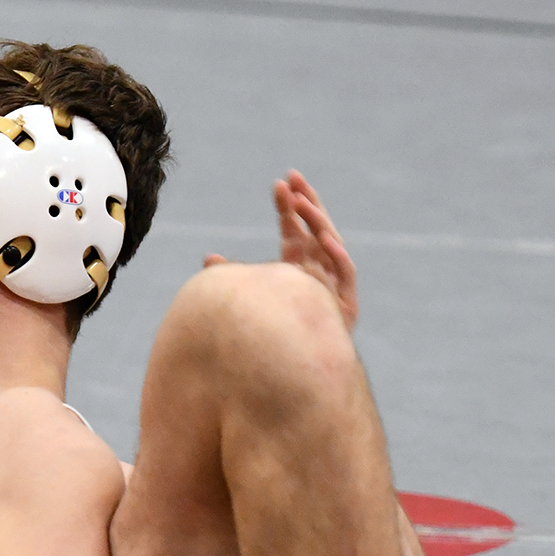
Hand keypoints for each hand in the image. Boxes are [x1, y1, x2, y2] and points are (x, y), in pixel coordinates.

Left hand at [203, 170, 358, 331]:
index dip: (289, 208)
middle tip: (293, 178)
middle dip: (306, 204)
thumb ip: (234, 279)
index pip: (296, 232)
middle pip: (315, 231)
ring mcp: (333, 289)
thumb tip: (209, 258)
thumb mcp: (248, 302)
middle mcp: (318, 276)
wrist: (290, 376)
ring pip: (330, 246)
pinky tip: (323, 239)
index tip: (280, 184)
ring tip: (303, 202)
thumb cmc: (267, 338)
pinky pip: (344, 275)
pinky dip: (336, 256)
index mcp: (297, 272)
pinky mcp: (345, 306)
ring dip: (318, 222)